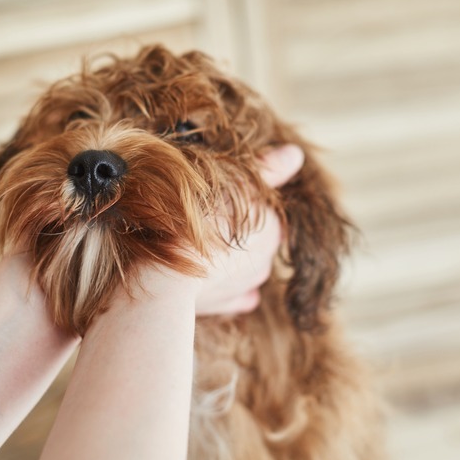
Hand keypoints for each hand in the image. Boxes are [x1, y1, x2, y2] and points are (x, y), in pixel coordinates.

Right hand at [195, 144, 303, 314]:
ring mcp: (246, 286)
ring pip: (242, 264)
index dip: (241, 200)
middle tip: (203, 218)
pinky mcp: (225, 305)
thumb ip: (267, 169)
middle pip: (255, 237)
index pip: (266, 209)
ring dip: (226, 256)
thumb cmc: (194, 220)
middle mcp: (266, 260)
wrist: (163, 275)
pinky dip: (223, 283)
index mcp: (273, 228)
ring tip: (196, 244)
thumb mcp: (231, 181)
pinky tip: (206, 274)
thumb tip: (296, 154)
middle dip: (236, 230)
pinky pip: (233, 293)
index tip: (216, 197)